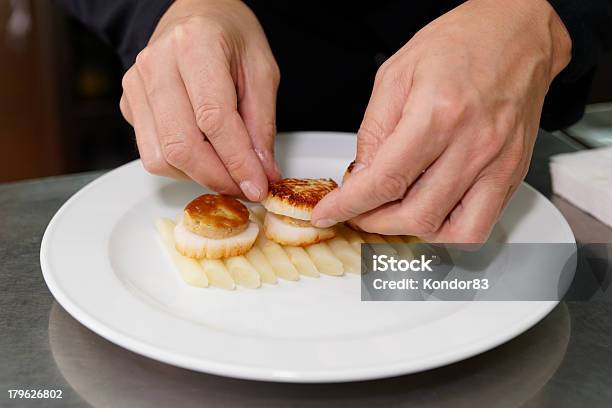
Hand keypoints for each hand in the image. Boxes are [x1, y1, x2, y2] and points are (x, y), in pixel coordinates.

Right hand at [119, 0, 280, 200]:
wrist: (196, 14)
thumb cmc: (231, 36)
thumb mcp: (262, 72)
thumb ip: (261, 124)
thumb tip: (262, 173)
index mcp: (195, 45)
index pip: (213, 119)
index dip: (238, 161)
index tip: (257, 186)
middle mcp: (157, 64)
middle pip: (181, 145)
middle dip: (217, 177)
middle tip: (244, 187)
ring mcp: (137, 85)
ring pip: (160, 157)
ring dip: (199, 176)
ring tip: (227, 172)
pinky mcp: (130, 105)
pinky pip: (152, 153)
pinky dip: (182, 167)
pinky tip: (205, 156)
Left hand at [312, 0, 570, 241]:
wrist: (516, 33)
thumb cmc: (460, 44)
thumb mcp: (395, 75)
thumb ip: (374, 131)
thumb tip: (361, 176)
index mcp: (438, 114)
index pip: (385, 180)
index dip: (349, 206)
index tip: (329, 213)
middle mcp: (473, 144)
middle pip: (415, 213)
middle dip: (374, 222)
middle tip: (357, 212)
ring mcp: (498, 163)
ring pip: (447, 229)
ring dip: (408, 230)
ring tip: (390, 213)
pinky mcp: (513, 174)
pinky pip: (480, 226)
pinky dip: (447, 233)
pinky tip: (429, 215)